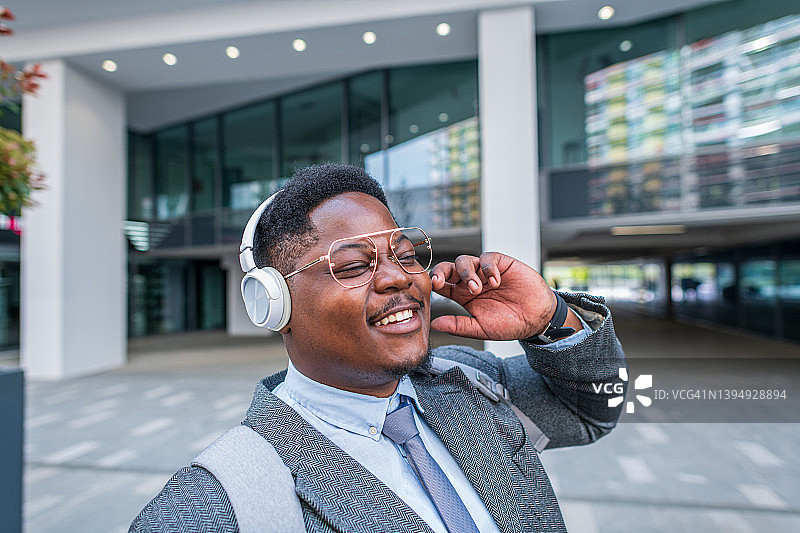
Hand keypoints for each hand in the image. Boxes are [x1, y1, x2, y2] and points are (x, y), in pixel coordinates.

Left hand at [429, 252, 555, 339]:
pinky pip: (488, 258)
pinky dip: (488, 268)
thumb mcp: (480, 328)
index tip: (434, 287)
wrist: (537, 318)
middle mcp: (470, 281)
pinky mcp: (501, 263)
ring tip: (477, 288)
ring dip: (466, 272)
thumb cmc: (509, 324)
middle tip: (441, 282)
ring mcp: (484, 271)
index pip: (442, 284)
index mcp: (462, 296)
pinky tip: (495, 281)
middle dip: (442, 272)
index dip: (435, 282)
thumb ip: (458, 325)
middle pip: (448, 268)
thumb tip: (434, 324)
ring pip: (465, 261)